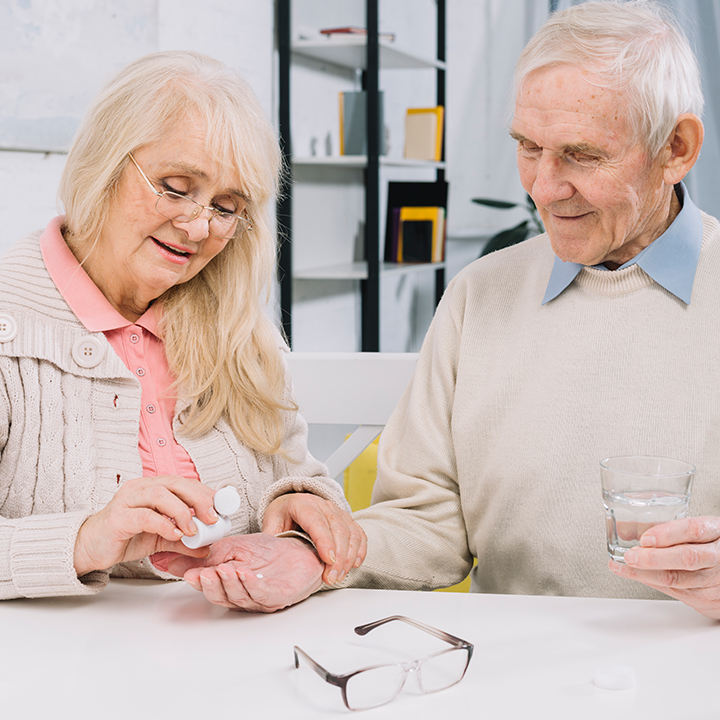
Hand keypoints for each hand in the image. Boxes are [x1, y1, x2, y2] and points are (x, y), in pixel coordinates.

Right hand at [73, 476, 218, 575]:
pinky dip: (163, 524)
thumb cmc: (124, 537)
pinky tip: (174, 534)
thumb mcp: (160, 539)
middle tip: (213, 518)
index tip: (222, 508)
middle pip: (176, 484)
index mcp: (153, 488)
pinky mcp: (117, 517)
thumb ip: (183, 540)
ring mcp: (127, 500)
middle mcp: (141, 488)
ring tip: (193, 530)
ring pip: (160, 495)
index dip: (205, 493)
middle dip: (199, 499)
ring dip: (182, 511)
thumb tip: (207, 546)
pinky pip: (144, 516)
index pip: (185, 483)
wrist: (89, 548)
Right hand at [165, 534, 322, 611]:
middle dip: (212, 586)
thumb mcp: (232, 548)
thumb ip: (206, 556)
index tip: (189, 574)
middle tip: (204, 574)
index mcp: (230, 586)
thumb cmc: (268, 552)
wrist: (301, 549)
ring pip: (240, 596)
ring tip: (223, 569)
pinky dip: (251, 584)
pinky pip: (263, 593)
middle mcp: (244, 596)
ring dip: (230, 583)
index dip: (199, 582)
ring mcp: (261, 599)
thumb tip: (172, 560)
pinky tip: (244, 573)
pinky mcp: (280, 596)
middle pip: (223, 596)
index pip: (211, 588)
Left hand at [262, 493, 366, 584]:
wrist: (291, 502)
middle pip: (337, 528)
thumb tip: (272, 560)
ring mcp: (336, 510)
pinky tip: (355, 563)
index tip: (328, 560)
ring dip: (349, 556)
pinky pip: (358, 533)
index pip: (316, 522)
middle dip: (339, 556)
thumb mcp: (271, 524)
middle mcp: (322, 504)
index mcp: (301, 504)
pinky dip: (360, 549)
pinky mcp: (346, 518)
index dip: (324, 541)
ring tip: (340, 576)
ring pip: (350, 532)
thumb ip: (272, 540)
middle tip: (332, 577)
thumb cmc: (282, 516)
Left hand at [609, 516, 719, 618]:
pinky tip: (632, 574)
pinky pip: (672, 590)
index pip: (694, 530)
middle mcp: (717, 557)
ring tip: (624, 564)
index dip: (668, 533)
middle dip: (654, 557)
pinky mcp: (703, 598)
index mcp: (716, 532)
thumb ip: (669, 528)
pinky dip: (649, 581)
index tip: (646, 538)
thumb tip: (625, 527)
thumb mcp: (698, 530)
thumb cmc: (710, 547)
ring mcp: (712, 580)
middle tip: (631, 556)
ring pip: (677, 578)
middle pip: (687, 558)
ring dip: (645, 572)